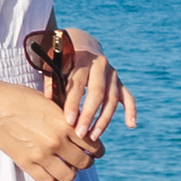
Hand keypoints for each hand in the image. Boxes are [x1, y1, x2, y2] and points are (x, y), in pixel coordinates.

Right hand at [0, 77, 107, 180]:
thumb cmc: (20, 98)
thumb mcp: (49, 101)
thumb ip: (66, 117)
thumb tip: (82, 128)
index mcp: (64, 122)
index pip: (93, 144)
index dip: (96, 149)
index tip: (92, 149)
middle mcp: (56, 140)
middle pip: (85, 162)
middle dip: (86, 161)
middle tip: (80, 158)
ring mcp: (41, 154)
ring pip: (69, 176)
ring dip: (70, 172)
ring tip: (66, 166)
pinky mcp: (26, 163)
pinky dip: (53, 179)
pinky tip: (51, 171)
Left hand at [59, 27, 138, 146]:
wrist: (81, 43)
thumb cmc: (62, 57)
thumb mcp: (53, 62)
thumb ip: (51, 79)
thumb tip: (49, 98)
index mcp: (82, 58)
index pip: (78, 83)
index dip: (73, 103)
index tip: (68, 121)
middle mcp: (100, 64)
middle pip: (97, 93)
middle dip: (89, 115)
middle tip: (80, 134)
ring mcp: (112, 73)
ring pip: (111, 99)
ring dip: (104, 119)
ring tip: (93, 137)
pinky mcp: (118, 81)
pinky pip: (127, 97)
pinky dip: (131, 110)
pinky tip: (131, 125)